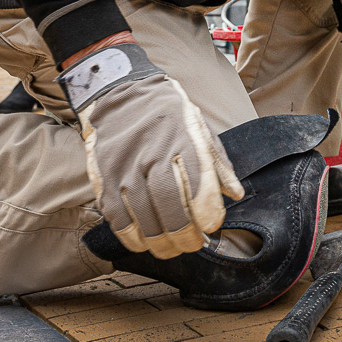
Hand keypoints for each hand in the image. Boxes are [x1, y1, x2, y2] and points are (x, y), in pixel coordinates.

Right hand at [59, 37, 243, 258]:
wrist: (122, 92)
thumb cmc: (169, 115)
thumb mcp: (200, 129)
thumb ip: (218, 164)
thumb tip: (236, 195)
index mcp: (185, 141)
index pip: (199, 185)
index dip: (207, 212)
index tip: (212, 225)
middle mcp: (155, 154)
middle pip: (170, 205)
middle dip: (184, 234)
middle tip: (191, 246)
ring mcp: (127, 166)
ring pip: (142, 215)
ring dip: (158, 240)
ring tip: (170, 250)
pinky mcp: (105, 176)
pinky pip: (116, 215)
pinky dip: (129, 235)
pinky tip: (141, 242)